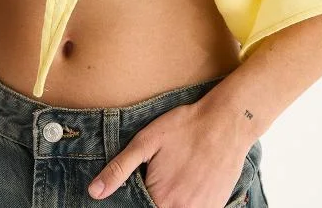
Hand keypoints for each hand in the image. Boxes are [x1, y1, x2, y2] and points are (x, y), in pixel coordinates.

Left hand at [87, 95, 254, 205]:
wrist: (226, 122)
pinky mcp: (217, 207)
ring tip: (176, 178)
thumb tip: (94, 192)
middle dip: (155, 198)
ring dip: (172, 200)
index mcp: (161, 200)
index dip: (138, 200)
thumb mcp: (146, 142)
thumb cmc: (184, 127)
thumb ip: (120, 169)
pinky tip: (190, 183)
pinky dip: (190, 201)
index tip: (146, 183)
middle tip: (164, 175)